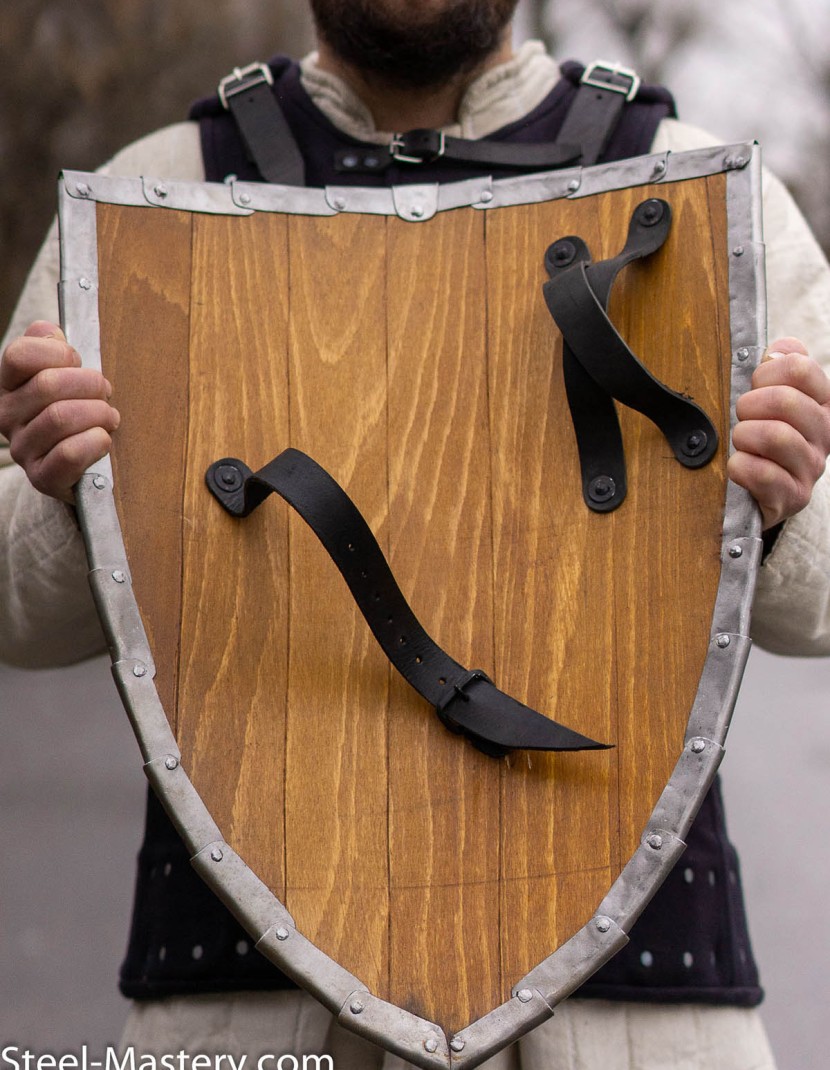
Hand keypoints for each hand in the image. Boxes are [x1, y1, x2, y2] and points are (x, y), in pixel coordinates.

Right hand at [0, 320, 119, 502]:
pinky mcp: (41, 477)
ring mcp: (21, 448)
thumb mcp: (63, 376)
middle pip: (48, 385)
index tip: (78, 363)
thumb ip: (52, 348)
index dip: (59, 354)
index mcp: (8, 385)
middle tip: (106, 393)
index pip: (20, 355)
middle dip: (90, 384)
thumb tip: (50, 333)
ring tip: (109, 417)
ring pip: (60, 417)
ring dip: (98, 413)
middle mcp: (6, 416)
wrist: (81, 468)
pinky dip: (95, 442)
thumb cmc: (76, 414)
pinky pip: (69, 453)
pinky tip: (103, 439)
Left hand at [728, 337, 829, 529]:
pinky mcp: (793, 496)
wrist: (760, 492)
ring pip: (776, 436)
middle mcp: (825, 433)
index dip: (766, 373)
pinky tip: (740, 466)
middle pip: (786, 401)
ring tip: (741, 442)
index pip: (800, 368)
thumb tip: (778, 351)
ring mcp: (811, 467)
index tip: (755, 386)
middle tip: (742, 417)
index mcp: (822, 402)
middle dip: (750, 405)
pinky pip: (764, 474)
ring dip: (744, 435)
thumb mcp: (770, 399)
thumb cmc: (762, 439)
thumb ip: (778, 368)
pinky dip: (741, 466)